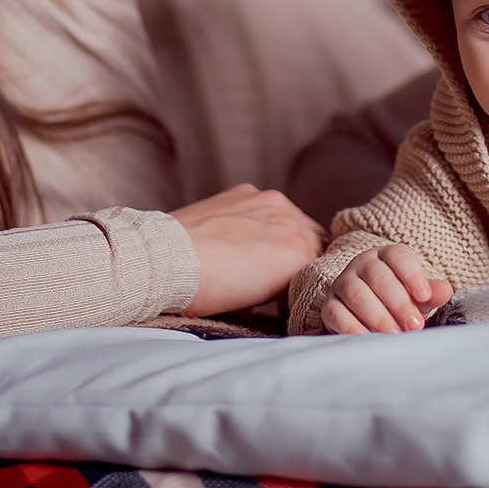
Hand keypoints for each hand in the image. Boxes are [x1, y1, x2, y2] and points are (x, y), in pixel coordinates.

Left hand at [169, 185, 325, 315]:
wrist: (165, 260)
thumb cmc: (208, 290)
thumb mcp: (260, 297)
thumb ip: (286, 279)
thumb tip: (288, 276)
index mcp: (301, 250)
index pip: (323, 261)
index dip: (308, 274)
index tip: (294, 286)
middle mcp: (292, 219)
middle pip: (313, 236)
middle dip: (300, 252)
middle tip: (276, 271)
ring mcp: (268, 200)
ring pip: (291, 217)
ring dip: (281, 231)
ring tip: (253, 251)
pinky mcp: (246, 190)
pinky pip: (265, 205)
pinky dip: (260, 217)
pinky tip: (236, 233)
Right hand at [322, 244, 454, 334]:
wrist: (370, 316)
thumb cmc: (399, 301)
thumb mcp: (418, 296)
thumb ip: (431, 293)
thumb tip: (445, 290)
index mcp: (386, 255)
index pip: (399, 256)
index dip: (412, 275)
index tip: (425, 296)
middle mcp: (362, 264)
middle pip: (379, 277)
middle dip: (399, 302)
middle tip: (414, 325)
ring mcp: (343, 283)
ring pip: (357, 294)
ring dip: (378, 316)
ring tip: (395, 334)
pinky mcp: (330, 305)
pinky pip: (337, 313)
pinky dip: (353, 327)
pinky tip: (370, 339)